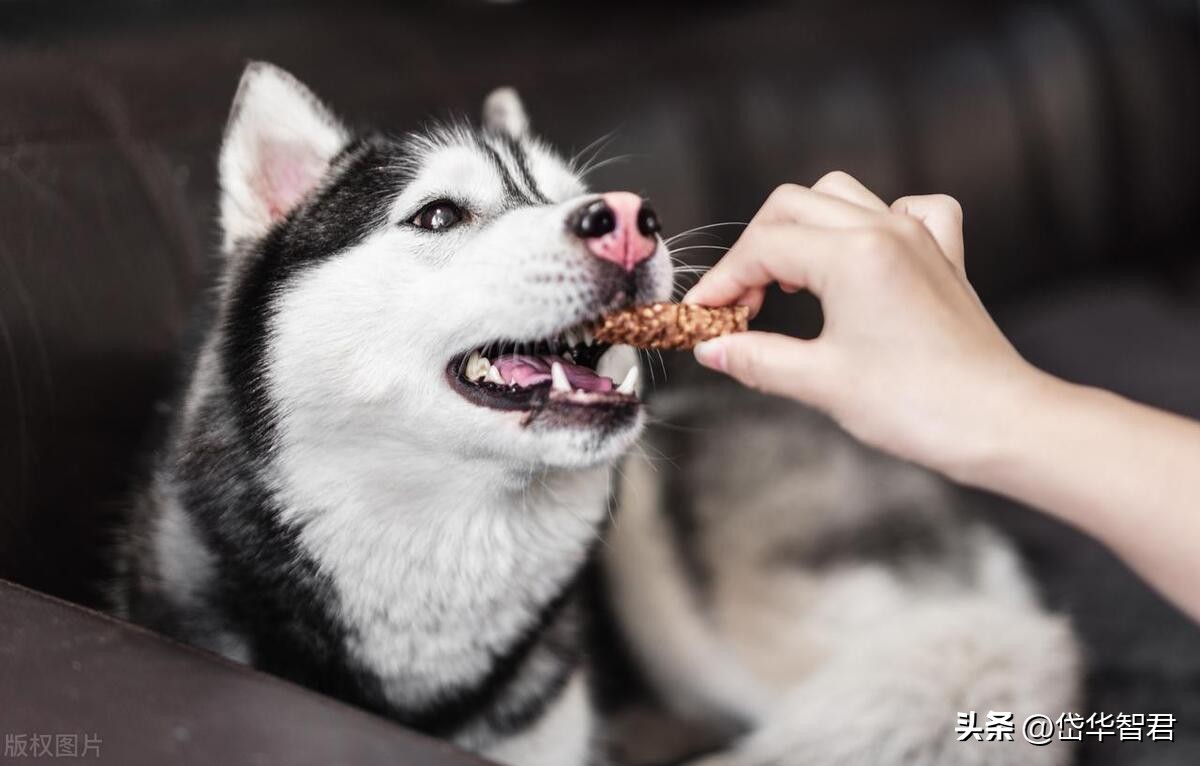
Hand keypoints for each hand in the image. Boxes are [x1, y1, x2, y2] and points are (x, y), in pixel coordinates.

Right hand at [685, 172, 1045, 476]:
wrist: (1001, 424)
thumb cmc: (922, 406)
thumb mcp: (821, 383)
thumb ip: (757, 357)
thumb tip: (714, 348)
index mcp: (854, 254)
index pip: (763, 248)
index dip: (723, 281)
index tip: (704, 314)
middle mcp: (886, 230)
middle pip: (791, 206)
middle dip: (753, 250)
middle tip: (739, 304)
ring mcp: (919, 238)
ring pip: (839, 195)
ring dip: (800, 229)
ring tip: (785, 282)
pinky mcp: (942, 257)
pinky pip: (907, 208)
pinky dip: (872, 219)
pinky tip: (860, 254)